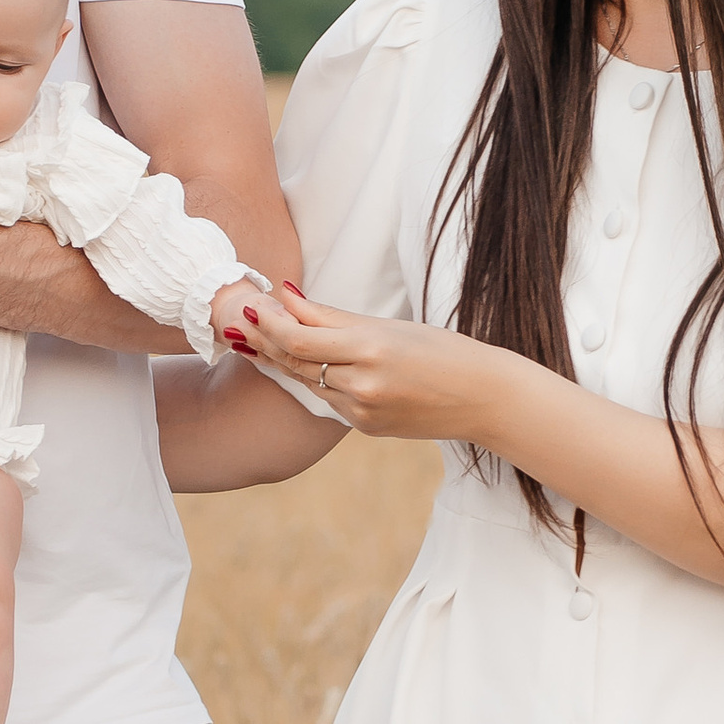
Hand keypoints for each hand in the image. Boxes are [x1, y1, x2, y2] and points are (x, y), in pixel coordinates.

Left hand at [232, 286, 512, 443]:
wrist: (482, 399)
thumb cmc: (442, 351)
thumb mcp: (389, 325)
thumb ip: (332, 316)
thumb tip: (286, 296)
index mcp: (370, 351)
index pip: (298, 339)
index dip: (268, 323)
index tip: (252, 304)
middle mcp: (362, 386)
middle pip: (294, 362)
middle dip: (264, 340)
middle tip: (241, 319)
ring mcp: (362, 413)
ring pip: (307, 382)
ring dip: (281, 359)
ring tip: (255, 336)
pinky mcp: (365, 428)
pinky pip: (328, 399)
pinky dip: (313, 378)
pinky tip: (297, 363)